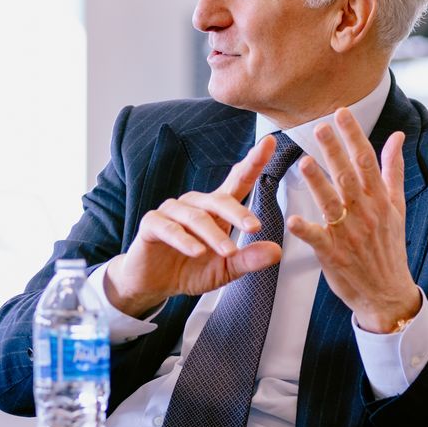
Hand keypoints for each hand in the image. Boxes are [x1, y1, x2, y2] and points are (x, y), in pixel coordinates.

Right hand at [104, 133, 282, 317]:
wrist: (153, 284)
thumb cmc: (190, 269)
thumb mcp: (225, 269)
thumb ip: (248, 259)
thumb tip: (276, 251)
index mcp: (215, 210)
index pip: (237, 181)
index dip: (253, 162)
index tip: (269, 142)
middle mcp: (194, 204)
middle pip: (219, 200)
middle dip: (238, 213)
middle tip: (255, 228)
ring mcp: (171, 212)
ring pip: (196, 217)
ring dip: (214, 235)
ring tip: (228, 251)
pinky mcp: (151, 224)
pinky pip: (169, 228)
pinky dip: (185, 240)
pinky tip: (197, 252)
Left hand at [290, 108, 420, 333]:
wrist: (388, 292)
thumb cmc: (390, 247)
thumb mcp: (397, 206)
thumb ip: (393, 170)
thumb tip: (397, 137)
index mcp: (379, 200)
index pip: (366, 161)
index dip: (353, 136)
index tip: (341, 114)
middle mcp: (366, 214)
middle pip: (348, 177)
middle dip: (334, 151)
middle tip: (319, 127)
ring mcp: (350, 234)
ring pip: (332, 203)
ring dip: (318, 183)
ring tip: (304, 162)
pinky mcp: (335, 255)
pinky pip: (319, 239)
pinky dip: (306, 229)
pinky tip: (293, 219)